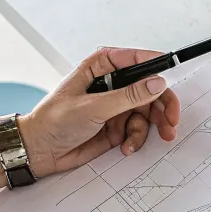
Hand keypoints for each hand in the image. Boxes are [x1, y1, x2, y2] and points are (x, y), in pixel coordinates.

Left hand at [19, 47, 183, 175]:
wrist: (38, 151)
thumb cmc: (53, 121)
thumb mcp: (93, 107)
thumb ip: (128, 96)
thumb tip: (156, 83)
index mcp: (100, 68)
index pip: (136, 60)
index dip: (156, 66)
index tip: (171, 76)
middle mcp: (111, 84)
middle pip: (149, 88)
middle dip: (162, 106)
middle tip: (171, 121)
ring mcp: (115, 106)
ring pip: (147, 111)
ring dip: (151, 127)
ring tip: (151, 138)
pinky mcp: (116, 125)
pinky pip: (138, 129)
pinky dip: (136, 139)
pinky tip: (126, 147)